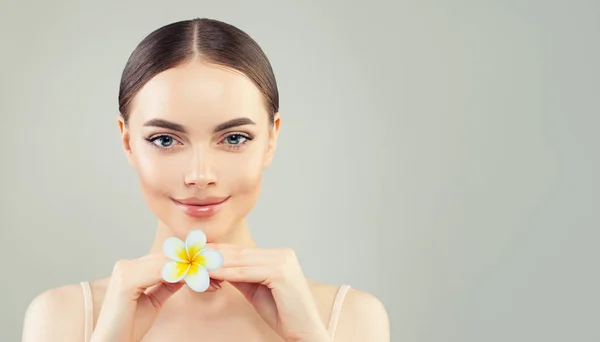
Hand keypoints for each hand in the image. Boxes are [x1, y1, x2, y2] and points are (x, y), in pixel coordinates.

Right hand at [90, 253, 218, 341]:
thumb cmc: (130, 325)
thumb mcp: (154, 300)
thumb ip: (167, 282)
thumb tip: (187, 271)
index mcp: (132, 267)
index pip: (168, 258)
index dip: (192, 262)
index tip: (215, 268)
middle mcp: (127, 264)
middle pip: (170, 258)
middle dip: (197, 265)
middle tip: (222, 271)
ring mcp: (125, 270)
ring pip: (169, 264)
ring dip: (195, 270)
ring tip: (216, 277)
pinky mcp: (127, 280)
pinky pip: (163, 273)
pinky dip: (184, 276)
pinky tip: (201, 282)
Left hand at [206, 244, 329, 341]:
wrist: (304, 331)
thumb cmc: (283, 313)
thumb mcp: (256, 290)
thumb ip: (241, 276)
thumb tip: (219, 265)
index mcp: (280, 255)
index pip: (243, 250)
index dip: (219, 251)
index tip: (199, 252)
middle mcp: (283, 254)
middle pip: (240, 253)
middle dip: (214, 255)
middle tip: (192, 255)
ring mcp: (283, 262)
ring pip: (241, 261)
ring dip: (216, 263)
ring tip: (196, 264)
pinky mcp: (280, 273)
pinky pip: (246, 273)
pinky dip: (226, 273)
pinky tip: (211, 273)